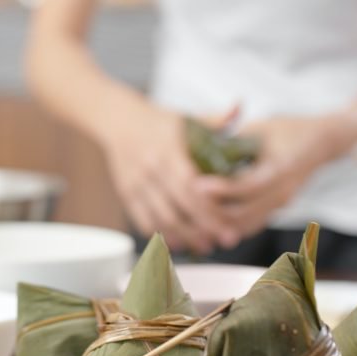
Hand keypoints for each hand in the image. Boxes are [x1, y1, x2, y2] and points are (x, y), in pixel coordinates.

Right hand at [96, 96, 237, 253]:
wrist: (117, 121)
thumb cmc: (159, 121)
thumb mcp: (187, 117)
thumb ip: (215, 120)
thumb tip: (240, 107)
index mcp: (168, 150)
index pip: (191, 187)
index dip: (210, 210)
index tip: (230, 224)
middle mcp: (150, 168)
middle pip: (178, 208)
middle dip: (203, 229)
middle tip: (226, 240)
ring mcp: (136, 183)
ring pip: (161, 219)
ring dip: (184, 237)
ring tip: (205, 246)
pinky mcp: (127, 194)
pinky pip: (143, 220)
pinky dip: (161, 234)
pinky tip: (179, 242)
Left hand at [198, 115, 356, 246]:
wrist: (322, 142)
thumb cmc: (287, 130)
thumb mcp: (260, 128)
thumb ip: (233, 138)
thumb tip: (197, 143)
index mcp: (281, 168)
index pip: (247, 186)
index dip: (221, 188)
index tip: (196, 185)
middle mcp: (283, 191)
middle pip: (244, 213)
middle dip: (214, 211)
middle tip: (187, 204)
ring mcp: (281, 204)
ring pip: (245, 225)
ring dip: (219, 224)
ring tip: (192, 216)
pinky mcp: (276, 210)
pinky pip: (251, 225)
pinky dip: (229, 226)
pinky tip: (207, 222)